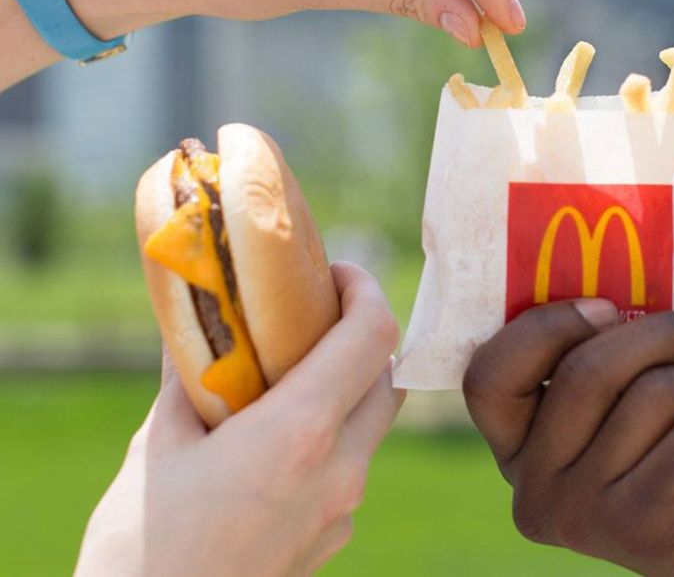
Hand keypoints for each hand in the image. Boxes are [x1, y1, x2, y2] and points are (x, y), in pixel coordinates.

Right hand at [75, 263, 404, 576]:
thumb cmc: (140, 547)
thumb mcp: (158, 445)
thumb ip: (187, 378)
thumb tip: (192, 322)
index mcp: (300, 433)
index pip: (373, 336)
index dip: (365, 290)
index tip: (335, 273)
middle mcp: (340, 470)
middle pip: (387, 377)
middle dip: (363, 335)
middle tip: (315, 317)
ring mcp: (343, 511)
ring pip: (373, 425)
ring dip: (349, 388)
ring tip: (292, 376)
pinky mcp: (334, 538)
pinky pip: (352, 468)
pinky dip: (334, 436)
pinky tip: (281, 440)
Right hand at [463, 301, 673, 575]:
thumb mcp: (644, 387)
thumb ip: (614, 347)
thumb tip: (619, 264)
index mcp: (523, 451)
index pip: (488, 378)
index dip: (544, 327)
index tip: (608, 308)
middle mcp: (536, 490)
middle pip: (587, 370)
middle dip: (670, 336)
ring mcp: (585, 515)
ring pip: (656, 394)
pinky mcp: (647, 527)